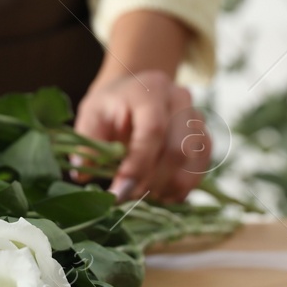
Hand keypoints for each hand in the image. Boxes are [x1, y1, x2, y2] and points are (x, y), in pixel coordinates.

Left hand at [75, 70, 209, 203]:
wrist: (136, 92)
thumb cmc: (113, 105)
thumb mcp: (92, 114)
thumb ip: (87, 140)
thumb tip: (82, 171)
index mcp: (151, 89)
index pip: (154, 130)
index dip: (138, 165)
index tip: (119, 192)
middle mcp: (181, 101)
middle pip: (177, 150)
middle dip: (150, 182)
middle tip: (126, 197)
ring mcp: (197, 119)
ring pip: (191, 164)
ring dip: (166, 188)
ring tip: (141, 194)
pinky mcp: (205, 139)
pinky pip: (199, 171)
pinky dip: (179, 189)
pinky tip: (158, 192)